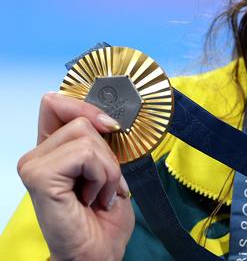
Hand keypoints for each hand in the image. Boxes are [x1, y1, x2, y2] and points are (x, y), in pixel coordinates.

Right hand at [18, 92, 134, 260]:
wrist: (98, 253)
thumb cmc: (104, 217)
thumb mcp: (108, 166)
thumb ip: (100, 138)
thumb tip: (107, 115)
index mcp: (52, 148)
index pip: (57, 102)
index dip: (87, 107)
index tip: (111, 127)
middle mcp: (37, 154)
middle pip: (81, 119)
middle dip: (108, 152)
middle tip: (105, 184)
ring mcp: (33, 165)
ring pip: (86, 136)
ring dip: (108, 168)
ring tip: (100, 193)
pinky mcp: (39, 176)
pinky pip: (85, 153)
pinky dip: (102, 175)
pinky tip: (92, 198)